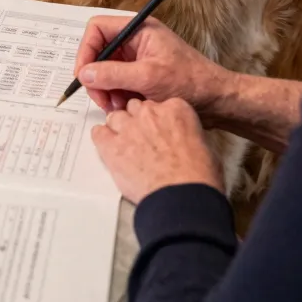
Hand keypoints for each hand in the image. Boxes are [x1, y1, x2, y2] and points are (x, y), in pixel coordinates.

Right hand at [74, 15, 231, 117]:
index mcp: (139, 28)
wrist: (216, 101)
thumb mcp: (148, 77)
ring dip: (106, 89)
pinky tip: (126, 106)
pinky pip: (117, 82)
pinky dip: (116, 95)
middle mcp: (136, 39)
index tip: (83, 75)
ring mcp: (138, 57)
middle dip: (97, 76)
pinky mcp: (140, 74)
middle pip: (98, 52)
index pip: (97, 29)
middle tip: (101, 98)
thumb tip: (85, 74)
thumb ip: (113, 74)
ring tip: (117, 106)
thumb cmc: (191, 82)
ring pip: (106, 70)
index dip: (86, 51)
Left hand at [92, 98, 222, 204]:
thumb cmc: (198, 177)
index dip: (158, 119)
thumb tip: (183, 139)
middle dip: (138, 122)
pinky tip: (108, 148)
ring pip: (115, 117)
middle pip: (135, 107)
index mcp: (176, 109)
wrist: (182, 197)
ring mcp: (128, 128)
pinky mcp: (112, 146)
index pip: (159, 104)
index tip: (159, 129)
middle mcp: (150, 113)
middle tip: (143, 140)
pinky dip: (102, 139)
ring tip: (125, 146)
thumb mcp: (203, 145)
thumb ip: (186, 133)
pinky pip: (98, 133)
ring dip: (119, 129)